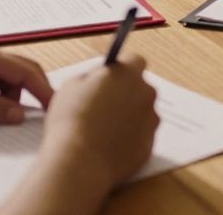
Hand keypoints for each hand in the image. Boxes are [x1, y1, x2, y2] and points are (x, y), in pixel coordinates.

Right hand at [41, 54, 158, 187]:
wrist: (79, 162)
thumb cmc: (71, 121)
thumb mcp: (72, 85)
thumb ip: (92, 77)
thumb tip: (99, 79)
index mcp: (127, 74)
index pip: (135, 61)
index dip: (122, 69)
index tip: (112, 78)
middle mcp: (145, 94)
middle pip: (140, 88)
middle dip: (126, 94)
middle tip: (104, 106)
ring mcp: (151, 120)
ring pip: (142, 113)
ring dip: (129, 117)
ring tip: (103, 130)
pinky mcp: (149, 145)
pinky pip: (141, 136)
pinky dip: (129, 138)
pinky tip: (109, 145)